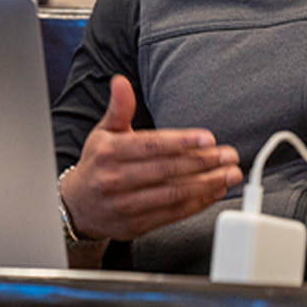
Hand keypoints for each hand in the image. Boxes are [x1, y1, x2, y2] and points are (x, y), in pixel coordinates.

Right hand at [61, 75, 242, 240]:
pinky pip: (173, 214)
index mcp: (109, 152)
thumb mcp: (104, 132)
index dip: (182, 142)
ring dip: (207, 184)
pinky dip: (197, 203)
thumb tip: (120, 82)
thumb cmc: (97, 164)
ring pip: (173, 194)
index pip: (151, 145)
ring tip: (229, 174)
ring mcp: (126, 205)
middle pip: (167, 170)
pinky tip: (214, 192)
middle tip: (229, 155)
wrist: (78, 206)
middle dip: (203, 162)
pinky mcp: (137, 225)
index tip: (208, 139)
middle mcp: (116, 179)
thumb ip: (119, 108)